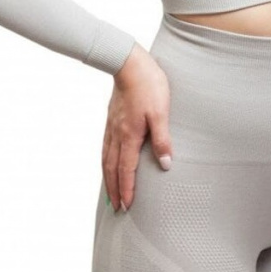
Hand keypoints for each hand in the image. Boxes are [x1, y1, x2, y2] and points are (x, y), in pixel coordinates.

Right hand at [102, 42, 172, 212]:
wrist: (128, 62)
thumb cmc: (148, 85)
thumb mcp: (161, 112)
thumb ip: (162, 139)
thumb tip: (165, 164)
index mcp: (130, 135)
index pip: (126, 170)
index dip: (126, 189)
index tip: (126, 207)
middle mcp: (117, 134)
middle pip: (112, 168)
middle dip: (114, 190)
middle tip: (116, 208)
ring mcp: (111, 126)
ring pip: (106, 158)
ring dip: (108, 178)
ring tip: (109, 192)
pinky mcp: (110, 118)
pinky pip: (105, 146)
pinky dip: (105, 161)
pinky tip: (108, 162)